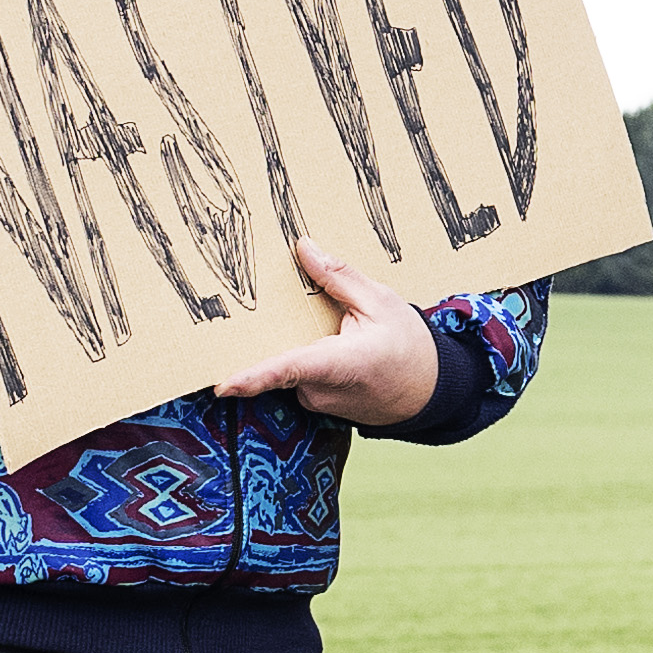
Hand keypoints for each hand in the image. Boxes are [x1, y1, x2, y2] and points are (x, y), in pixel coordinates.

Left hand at [235, 229, 442, 427]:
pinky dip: (305, 354)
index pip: (290, 369)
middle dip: (279, 329)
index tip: (224, 384)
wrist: (428, 393)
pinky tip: (331, 343)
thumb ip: (339, 277)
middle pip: (280, 355)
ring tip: (338, 330)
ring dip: (298, 341)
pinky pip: (297, 373)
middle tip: (309, 315)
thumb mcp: (381, 301)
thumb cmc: (409, 348)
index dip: (254, 377)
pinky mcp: (314, 404)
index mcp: (341, 364)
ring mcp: (317, 401)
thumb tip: (304, 248)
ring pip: (288, 363)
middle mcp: (322, 389)